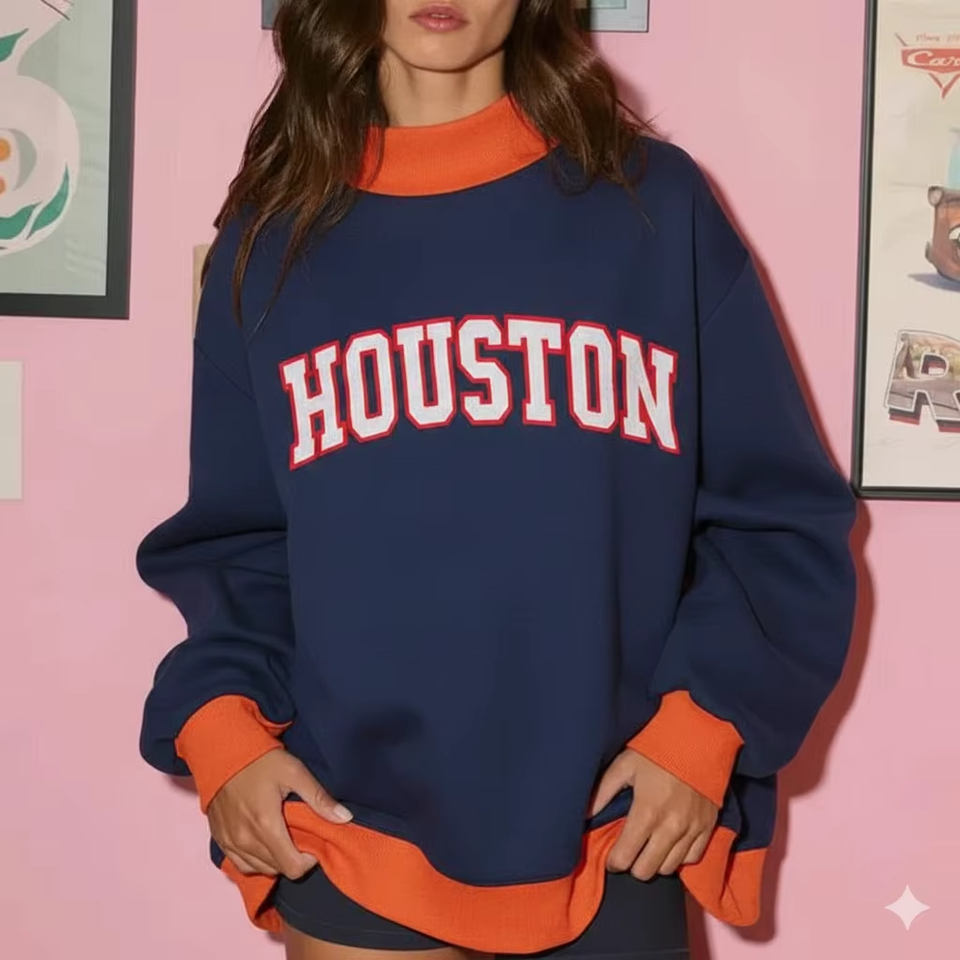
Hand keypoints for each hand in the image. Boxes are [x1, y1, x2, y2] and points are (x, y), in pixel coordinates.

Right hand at [207, 749, 352, 878]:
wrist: (223, 751)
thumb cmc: (262, 761)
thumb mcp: (295, 772)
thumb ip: (320, 798)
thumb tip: (344, 818)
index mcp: (266, 825)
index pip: (292, 867)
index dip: (309, 861)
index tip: (312, 843)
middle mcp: (245, 839)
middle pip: (277, 869)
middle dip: (293, 857)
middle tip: (299, 834)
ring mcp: (230, 842)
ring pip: (259, 869)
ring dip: (275, 859)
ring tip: (283, 836)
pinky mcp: (220, 840)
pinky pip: (241, 864)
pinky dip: (255, 860)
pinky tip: (264, 842)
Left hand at [589, 748, 717, 880]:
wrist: (698, 739)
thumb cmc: (657, 750)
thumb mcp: (624, 765)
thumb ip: (603, 792)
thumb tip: (585, 816)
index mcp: (646, 812)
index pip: (625, 858)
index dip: (613, 862)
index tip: (611, 857)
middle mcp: (670, 827)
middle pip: (646, 871)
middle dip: (633, 865)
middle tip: (628, 852)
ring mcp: (692, 829)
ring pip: (668, 868)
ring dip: (655, 862)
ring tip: (648, 846)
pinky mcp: (708, 827)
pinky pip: (692, 858)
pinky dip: (679, 856)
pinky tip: (669, 843)